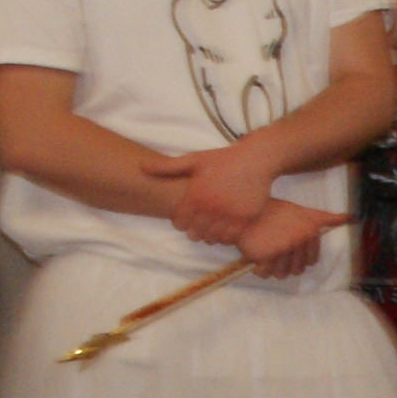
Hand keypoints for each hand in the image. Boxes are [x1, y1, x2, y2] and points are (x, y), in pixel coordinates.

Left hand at [147, 144, 281, 247]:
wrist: (256, 160)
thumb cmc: (222, 159)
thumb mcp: (193, 159)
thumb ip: (167, 167)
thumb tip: (140, 167)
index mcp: (196, 194)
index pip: (180, 223)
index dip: (179, 223)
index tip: (184, 219)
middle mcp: (212, 207)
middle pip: (195, 234)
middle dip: (193, 231)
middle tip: (196, 226)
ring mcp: (230, 214)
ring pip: (213, 238)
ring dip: (209, 237)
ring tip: (210, 229)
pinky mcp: (246, 219)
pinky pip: (231, 238)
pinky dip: (225, 237)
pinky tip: (224, 230)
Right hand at [237, 198, 342, 277]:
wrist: (245, 205)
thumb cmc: (275, 209)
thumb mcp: (304, 212)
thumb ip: (328, 218)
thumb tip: (352, 217)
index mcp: (309, 232)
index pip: (311, 261)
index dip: (300, 257)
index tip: (289, 248)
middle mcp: (296, 242)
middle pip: (296, 270)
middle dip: (286, 263)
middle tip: (275, 251)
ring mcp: (279, 250)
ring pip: (281, 274)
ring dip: (273, 268)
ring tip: (266, 255)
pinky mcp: (262, 255)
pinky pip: (264, 273)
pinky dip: (259, 269)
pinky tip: (256, 257)